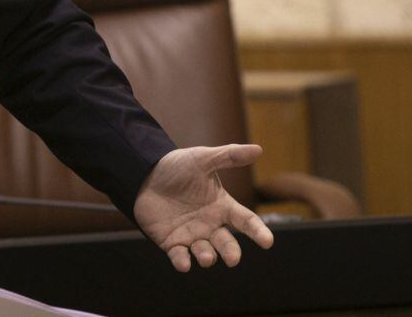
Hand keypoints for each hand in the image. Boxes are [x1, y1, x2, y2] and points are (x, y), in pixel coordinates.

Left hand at [134, 144, 274, 271]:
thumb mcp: (202, 158)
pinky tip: (184, 263)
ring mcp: (191, 235)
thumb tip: (258, 149)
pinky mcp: (171, 242)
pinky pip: (179, 256)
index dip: (258, 231)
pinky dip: (182, 262)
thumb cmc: (176, 166)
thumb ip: (229, 156)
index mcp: (222, 206)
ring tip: (206, 256)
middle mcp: (210, 224)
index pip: (245, 221)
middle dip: (231, 252)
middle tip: (232, 258)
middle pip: (227, 243)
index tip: (267, 241)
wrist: (144, 173)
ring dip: (207, 257)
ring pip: (205, 253)